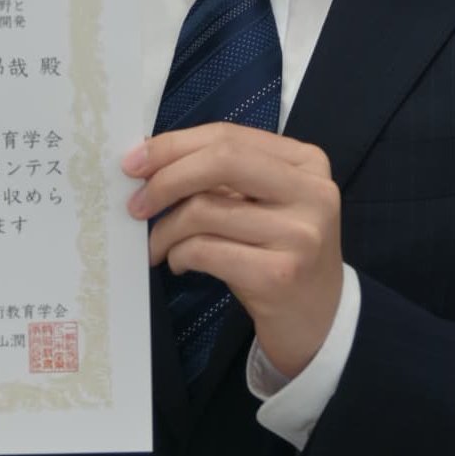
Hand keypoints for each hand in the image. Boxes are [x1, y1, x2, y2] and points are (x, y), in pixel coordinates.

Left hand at [124, 123, 341, 379]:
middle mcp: (311, 191)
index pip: (228, 136)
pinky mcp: (279, 274)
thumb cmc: (281, 252)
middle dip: (166, 178)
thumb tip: (150, 154)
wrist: (320, 320)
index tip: (135, 161)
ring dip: (165, 230)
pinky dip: (179, 255)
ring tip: (158, 246)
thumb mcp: (265, 203)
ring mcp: (298, 233)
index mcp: (307, 162)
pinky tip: (180, 264)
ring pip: (205, 209)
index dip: (175, 144)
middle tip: (135, 204)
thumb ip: (223, 175)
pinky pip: (205, 250)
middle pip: (221, 160)